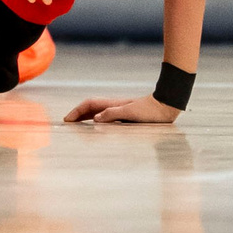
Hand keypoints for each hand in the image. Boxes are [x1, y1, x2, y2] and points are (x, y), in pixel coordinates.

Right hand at [66, 94, 181, 124]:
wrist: (166, 106)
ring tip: (78, 125)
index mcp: (112, 104)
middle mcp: (114, 106)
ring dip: (86, 117)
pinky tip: (99, 127)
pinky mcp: (126, 115)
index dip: (77, 112)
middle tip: (68, 123)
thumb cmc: (150, 111)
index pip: (89, 105)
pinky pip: (105, 117)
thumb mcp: (131, 113)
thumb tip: (95, 118)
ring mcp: (119, 110)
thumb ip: (112, 114)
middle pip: (91, 108)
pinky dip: (97, 120)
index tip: (67, 120)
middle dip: (78, 114)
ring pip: (97, 112)